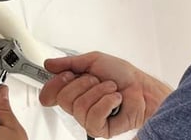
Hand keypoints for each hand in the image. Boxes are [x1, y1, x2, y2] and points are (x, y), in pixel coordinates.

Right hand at [39, 51, 171, 137]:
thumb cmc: (122, 74)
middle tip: (97, 80)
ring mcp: (87, 118)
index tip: (67, 75)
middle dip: (84, 83)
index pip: (49, 94)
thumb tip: (49, 64)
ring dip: (100, 92)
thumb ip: (69, 62)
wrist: (141, 87)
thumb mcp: (93, 60)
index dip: (55, 84)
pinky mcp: (99, 129)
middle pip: (64, 99)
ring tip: (111, 89)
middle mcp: (78, 105)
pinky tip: (115, 100)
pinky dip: (107, 102)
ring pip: (80, 107)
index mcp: (73, 89)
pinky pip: (93, 117)